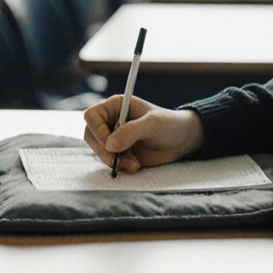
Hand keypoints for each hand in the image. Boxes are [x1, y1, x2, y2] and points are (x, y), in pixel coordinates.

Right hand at [83, 96, 204, 174]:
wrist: (181, 140)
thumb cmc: (168, 123)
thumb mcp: (152, 123)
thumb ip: (131, 131)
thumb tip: (110, 144)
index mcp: (115, 106)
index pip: (92, 116)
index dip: (96, 130)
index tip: (109, 143)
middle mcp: (110, 121)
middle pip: (91, 136)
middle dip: (104, 151)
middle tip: (118, 159)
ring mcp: (113, 138)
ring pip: (99, 152)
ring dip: (114, 161)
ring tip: (134, 163)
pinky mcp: (119, 153)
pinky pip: (109, 162)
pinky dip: (119, 166)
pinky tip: (134, 165)